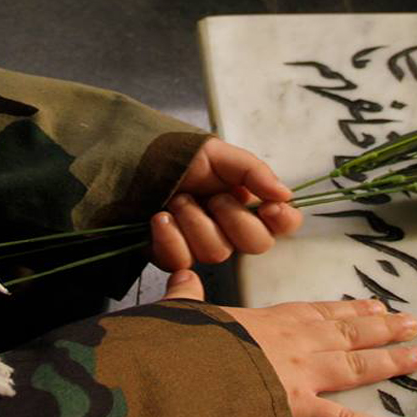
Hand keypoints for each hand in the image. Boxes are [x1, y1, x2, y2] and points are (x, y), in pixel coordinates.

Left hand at [150, 138, 302, 270]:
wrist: (132, 162)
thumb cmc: (176, 157)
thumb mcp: (218, 154)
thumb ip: (253, 171)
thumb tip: (285, 194)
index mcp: (246, 202)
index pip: (283, 222)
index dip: (284, 219)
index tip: (270, 207)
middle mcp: (229, 227)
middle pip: (256, 243)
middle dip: (232, 217)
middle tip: (212, 197)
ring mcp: (202, 244)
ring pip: (217, 253)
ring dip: (195, 221)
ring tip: (178, 198)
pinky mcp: (174, 256)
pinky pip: (182, 262)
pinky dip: (170, 238)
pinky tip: (161, 218)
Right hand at [162, 270, 416, 416]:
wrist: (184, 371)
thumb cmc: (183, 343)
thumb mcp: (181, 313)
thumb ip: (186, 295)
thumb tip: (180, 273)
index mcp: (268, 320)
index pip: (316, 312)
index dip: (345, 309)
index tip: (369, 304)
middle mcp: (295, 343)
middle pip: (347, 333)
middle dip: (381, 327)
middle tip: (411, 322)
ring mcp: (303, 375)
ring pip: (356, 366)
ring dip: (390, 360)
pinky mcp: (301, 410)